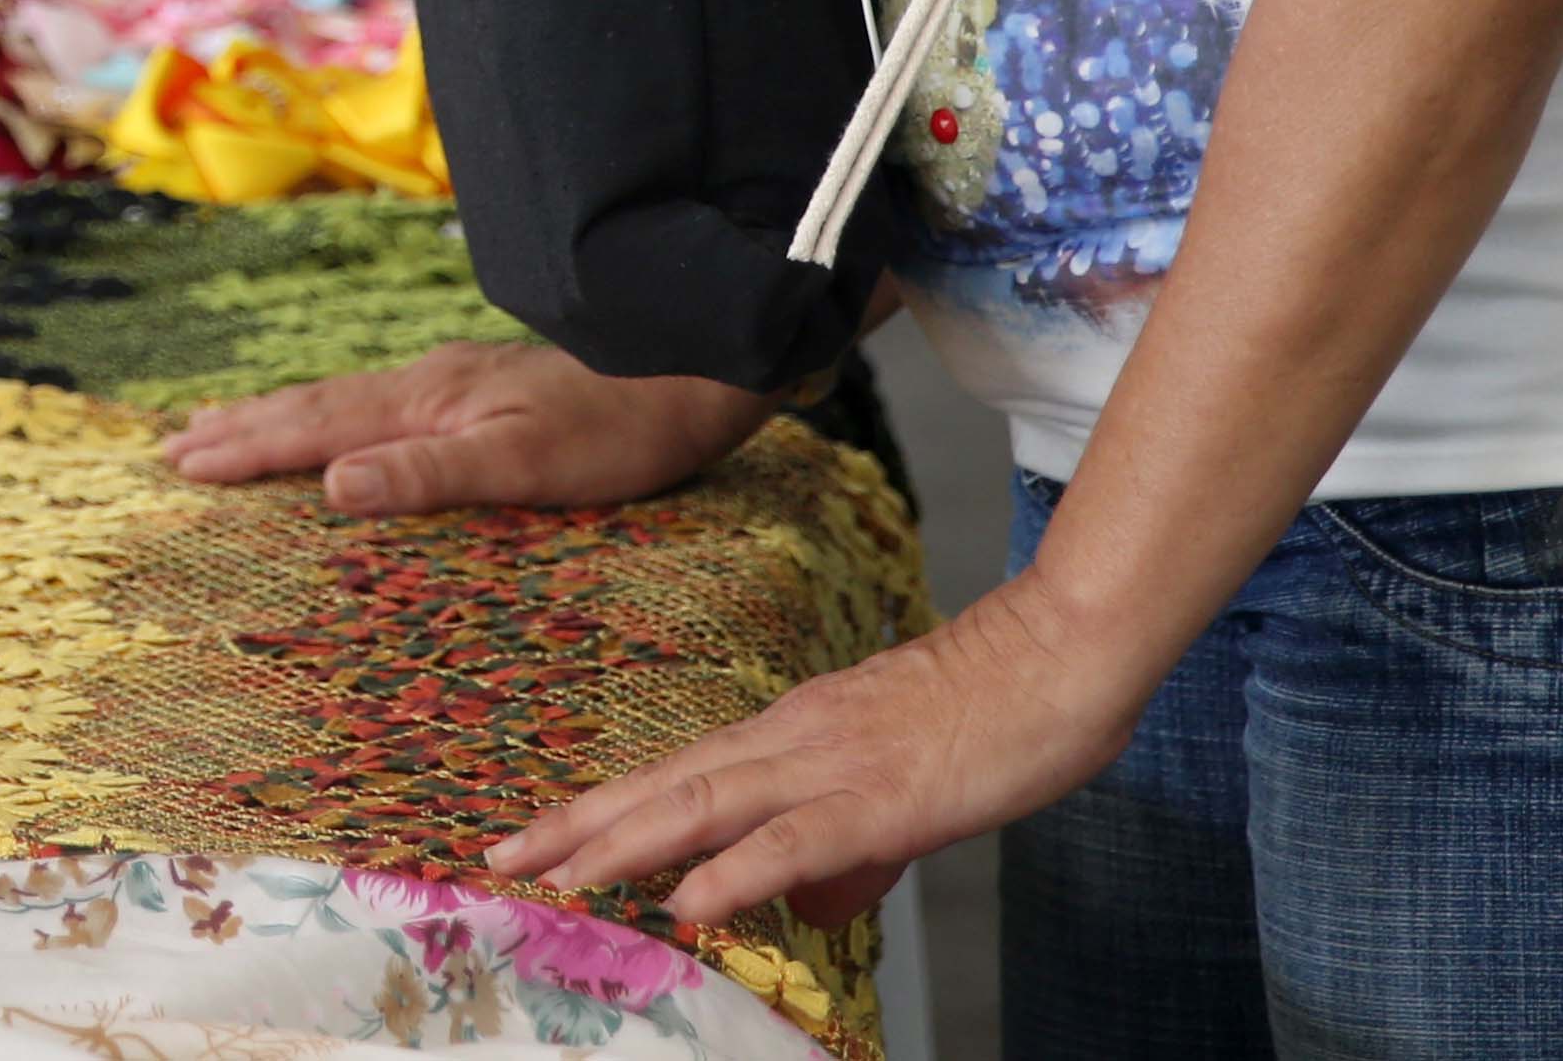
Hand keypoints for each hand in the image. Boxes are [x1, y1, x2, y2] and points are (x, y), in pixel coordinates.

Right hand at [158, 341, 771, 513]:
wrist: (691, 367)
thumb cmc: (617, 430)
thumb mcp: (525, 462)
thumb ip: (426, 473)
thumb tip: (327, 484)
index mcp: (426, 400)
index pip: (314, 427)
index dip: (245, 447)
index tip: (179, 463)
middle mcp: (427, 382)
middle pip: (313, 404)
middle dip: (240, 427)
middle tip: (172, 446)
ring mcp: (453, 380)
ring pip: (341, 398)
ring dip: (276, 416)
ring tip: (225, 424)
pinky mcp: (479, 387)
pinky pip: (374, 401)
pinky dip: (329, 413)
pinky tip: (339, 422)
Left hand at [487, 571, 1153, 927]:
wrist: (1061, 655)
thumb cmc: (990, 717)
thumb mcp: (901, 797)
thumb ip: (848, 851)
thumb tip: (808, 906)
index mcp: (789, 736)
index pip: (674, 776)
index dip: (600, 809)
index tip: (535, 840)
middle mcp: (790, 740)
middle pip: (663, 785)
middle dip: (578, 825)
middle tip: (502, 858)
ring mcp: (831, 764)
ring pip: (705, 805)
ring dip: (624, 844)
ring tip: (558, 878)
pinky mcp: (882, 797)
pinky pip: (793, 839)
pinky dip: (733, 871)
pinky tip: (685, 902)